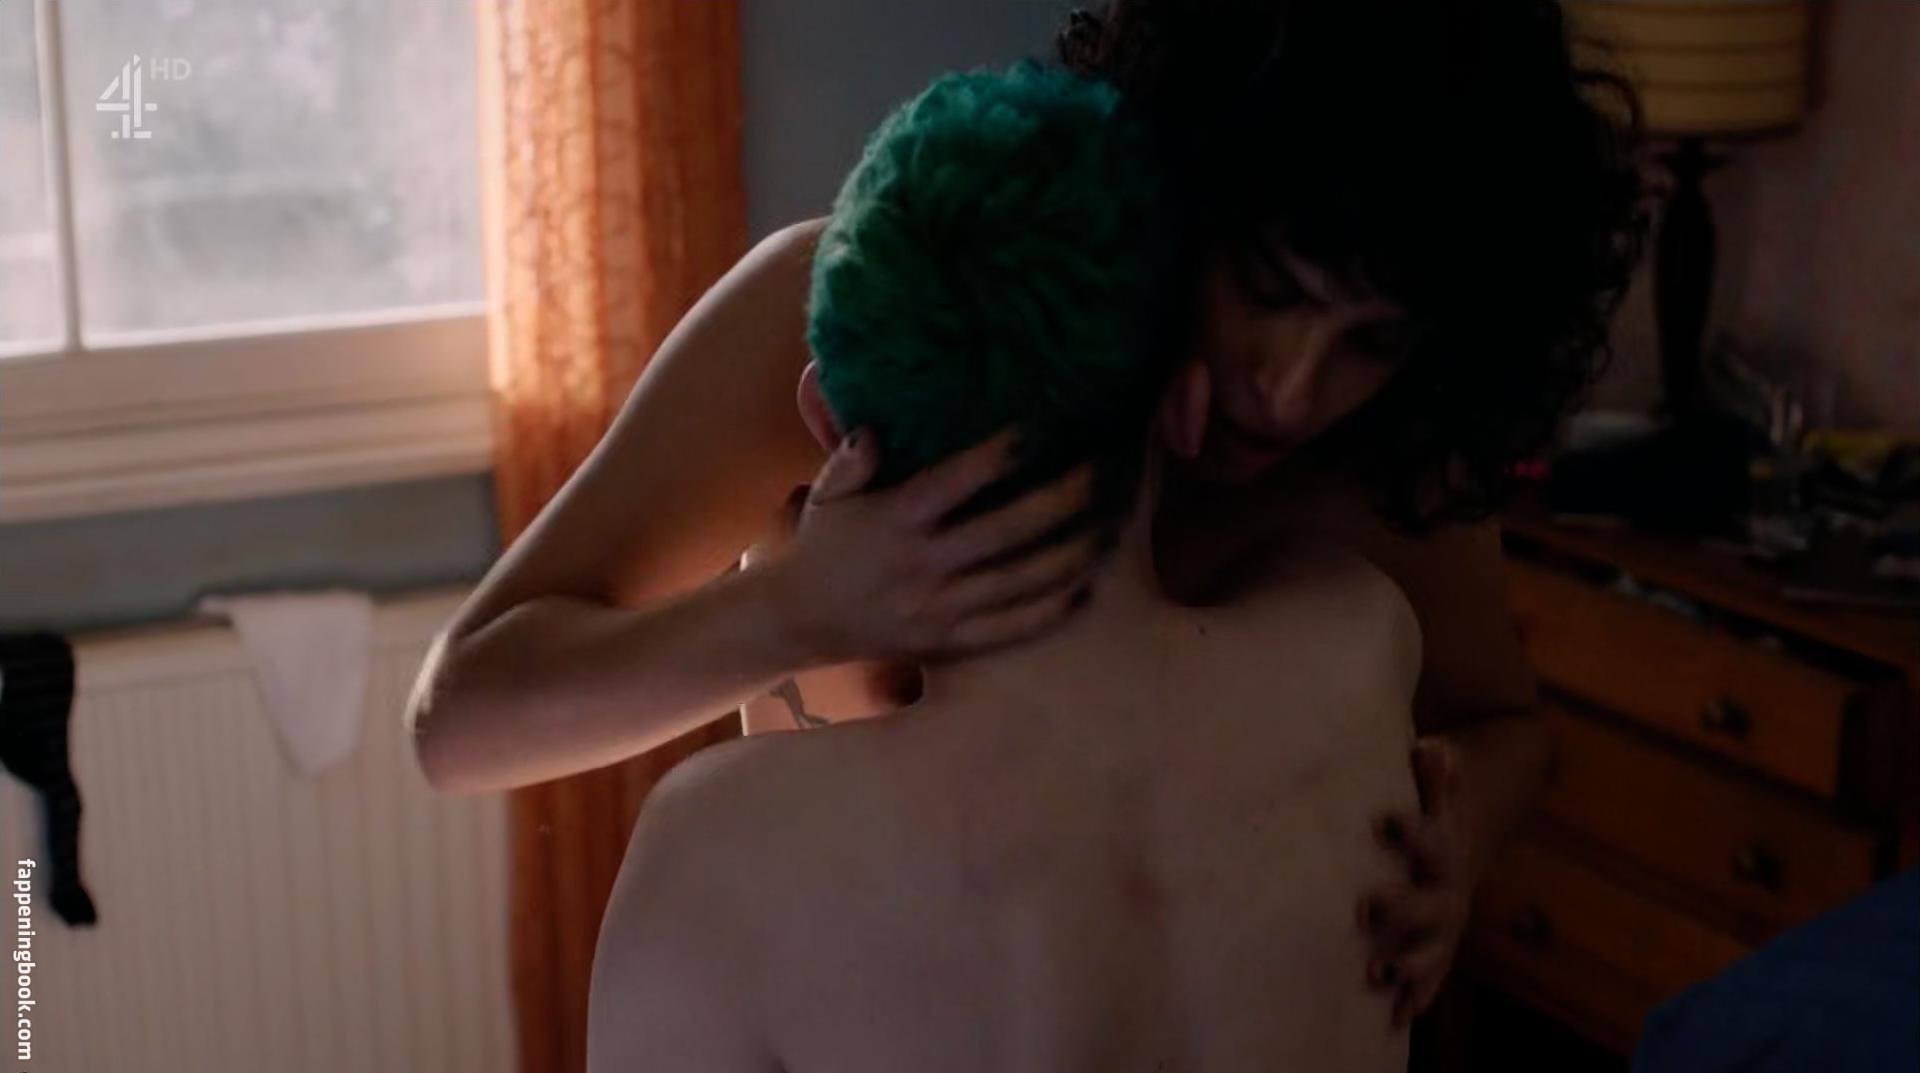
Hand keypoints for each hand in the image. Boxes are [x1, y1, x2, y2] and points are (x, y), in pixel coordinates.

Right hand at [758, 425, 1105, 665]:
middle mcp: (922, 563)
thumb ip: (852, 460)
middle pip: (1005, 529)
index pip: (956, 479)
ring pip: (1018, 581)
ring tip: (1108, 529)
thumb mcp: (829, 495)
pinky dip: (1047, 612)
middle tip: (1099, 474)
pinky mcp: (945, 641)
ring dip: (1068, 554)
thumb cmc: (825, 544)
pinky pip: (1007, 629)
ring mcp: (937, 606)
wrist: (799, 619)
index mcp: (897, 517)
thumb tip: (871, 432)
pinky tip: (1083, 590)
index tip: (1036, 428)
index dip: (998, 454)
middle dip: (1059, 499)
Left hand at [1358, 738, 1473, 1029]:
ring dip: (1406, 961)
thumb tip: (1429, 749)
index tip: (1384, 821)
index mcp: (1442, 846)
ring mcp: (1443, 926)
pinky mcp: (1436, 952)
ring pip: (1430, 949)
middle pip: (1427, 902)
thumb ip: (1432, 775)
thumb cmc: (1426, 815)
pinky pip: (1429, 980)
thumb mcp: (1433, 790)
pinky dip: (1413, 998)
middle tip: (1367, 906)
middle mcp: (1446, 890)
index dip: (1409, 831)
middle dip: (1400, 906)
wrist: (1461, 846)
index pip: (1428, 837)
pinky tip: (1394, 1016)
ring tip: (1377, 970)